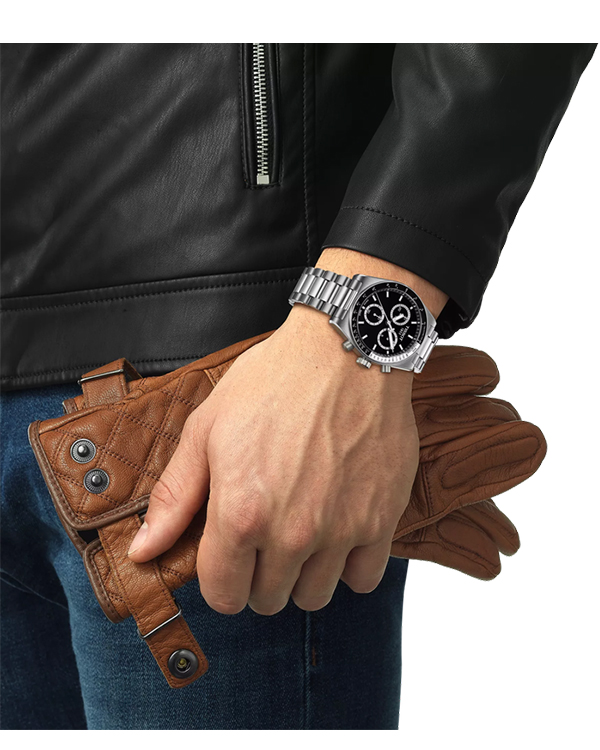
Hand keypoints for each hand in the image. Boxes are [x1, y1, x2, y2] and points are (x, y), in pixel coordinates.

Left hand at [128, 306, 418, 615]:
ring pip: (314, 597)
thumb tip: (143, 551)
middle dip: (258, 576)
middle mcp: (292, 533)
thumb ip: (175, 497)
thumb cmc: (273, 382)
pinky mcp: (381, 519)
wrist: (346, 351)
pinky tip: (338, 534)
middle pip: (267, 600)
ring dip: (301, 576)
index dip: (220, 580)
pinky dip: (349, 566)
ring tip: (301, 536)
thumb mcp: (207, 429)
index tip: (228, 558)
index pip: (223, 595)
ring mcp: (341, 530)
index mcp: (240, 513)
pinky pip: (363, 579)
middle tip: (263, 537)